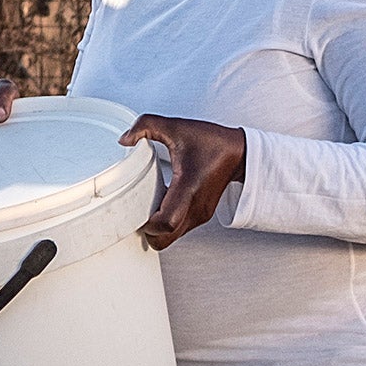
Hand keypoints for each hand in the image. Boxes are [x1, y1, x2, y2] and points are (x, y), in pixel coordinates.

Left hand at [119, 114, 247, 249]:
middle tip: (136, 214)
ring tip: (147, 209)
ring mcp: (199, 214)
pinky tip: (160, 207)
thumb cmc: (213, 143)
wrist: (239, 153)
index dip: (147, 223)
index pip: (166, 222)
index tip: (136, 210)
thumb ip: (147, 125)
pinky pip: (178, 230)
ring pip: (171, 238)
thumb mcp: (177, 127)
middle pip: (164, 240)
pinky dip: (166, 226)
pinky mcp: (200, 216)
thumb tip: (125, 139)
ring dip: (156, 230)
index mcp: (188, 187)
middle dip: (147, 232)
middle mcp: (195, 206)